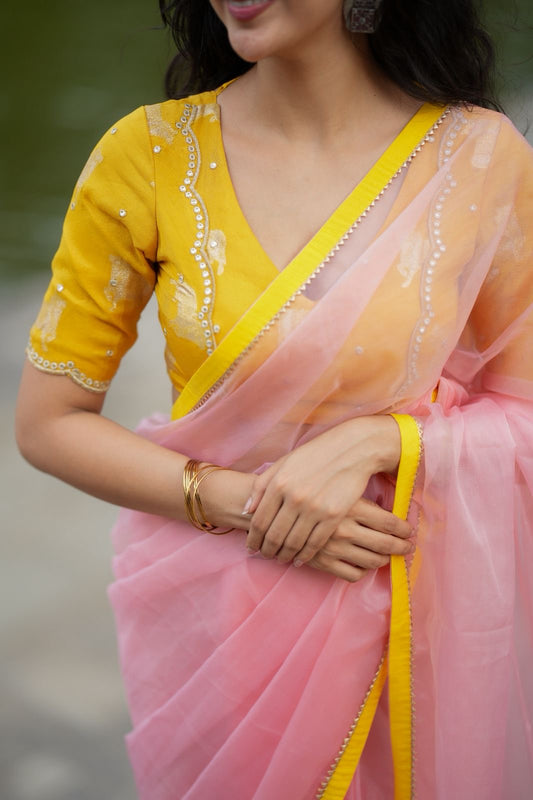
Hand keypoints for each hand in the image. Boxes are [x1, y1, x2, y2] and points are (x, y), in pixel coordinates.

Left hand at [245, 415, 401, 561]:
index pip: (259, 521)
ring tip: (281, 558)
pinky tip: (300, 559)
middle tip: (265, 556)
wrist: (352, 449)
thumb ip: (261, 485)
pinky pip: (315, 543)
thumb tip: (245, 511)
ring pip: (293, 542)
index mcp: (278, 483)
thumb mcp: (283, 463)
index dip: (253, 539)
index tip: (251, 547)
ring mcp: (314, 507)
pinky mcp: (333, 515)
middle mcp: (294, 497)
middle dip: (266, 550)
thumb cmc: (315, 454)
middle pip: (274, 535)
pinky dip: (305, 555)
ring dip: (284, 555)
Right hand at [302, 498, 414, 582]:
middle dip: (402, 548)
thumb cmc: (314, 495)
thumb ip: (365, 501)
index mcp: (351, 507)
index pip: (390, 523)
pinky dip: (364, 571)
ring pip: (373, 561)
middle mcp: (344, 529)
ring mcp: (334, 548)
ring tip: (387, 555)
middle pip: (386, 544)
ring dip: (385, 559)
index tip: (409, 531)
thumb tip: (396, 511)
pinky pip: (354, 575)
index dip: (404, 530)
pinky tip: (363, 562)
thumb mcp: (340, 490)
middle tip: (407, 546)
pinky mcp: (323, 562)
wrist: (278, 509)